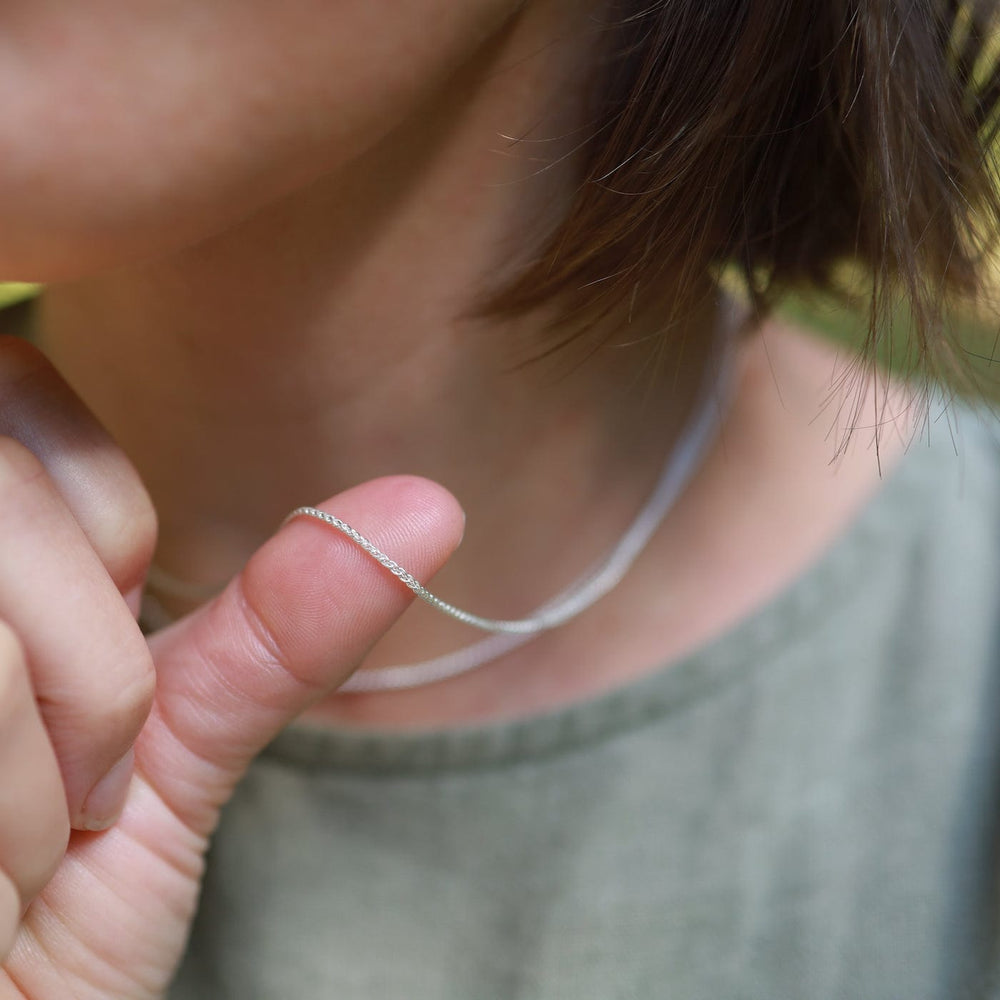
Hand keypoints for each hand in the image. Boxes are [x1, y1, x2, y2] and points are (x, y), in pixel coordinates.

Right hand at [0, 336, 463, 997]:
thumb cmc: (45, 929)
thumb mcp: (164, 760)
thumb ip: (271, 629)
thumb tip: (431, 506)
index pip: (16, 380)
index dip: (98, 523)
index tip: (101, 664)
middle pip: (1, 491)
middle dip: (86, 666)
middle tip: (69, 790)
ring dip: (31, 777)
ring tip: (8, 856)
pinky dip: (0, 823)